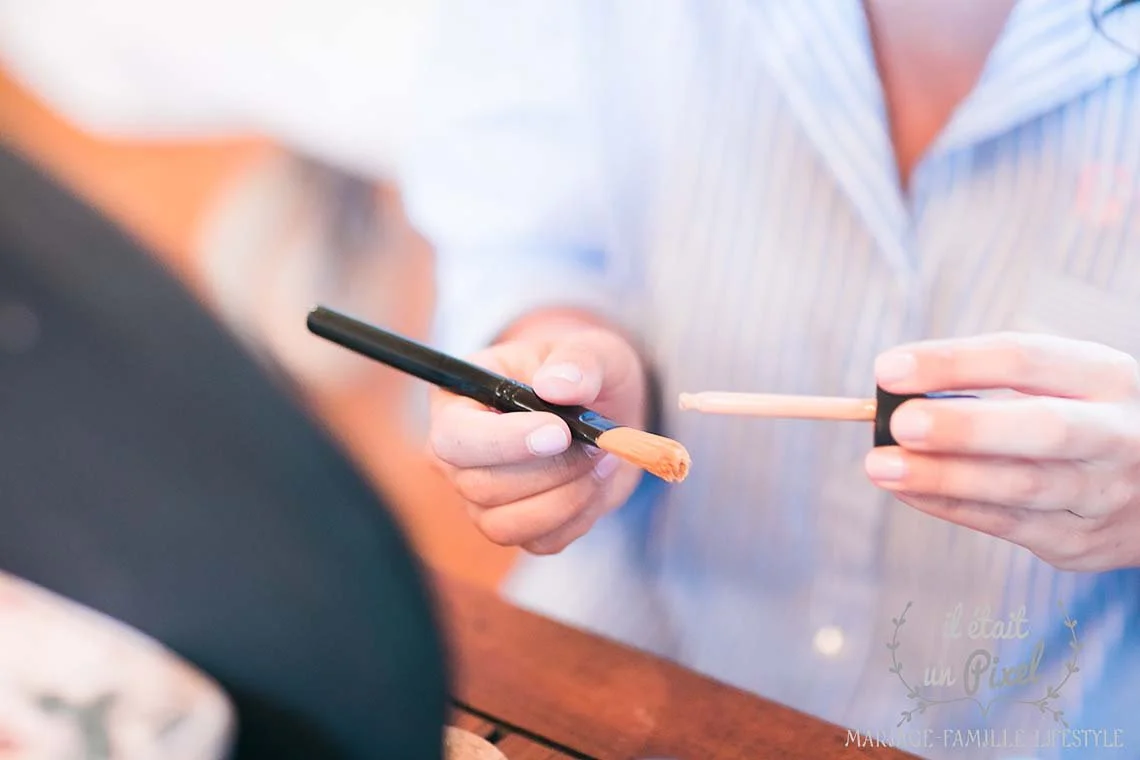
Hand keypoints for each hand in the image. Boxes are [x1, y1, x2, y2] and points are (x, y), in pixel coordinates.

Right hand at [427, 319, 646, 553]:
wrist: (606, 410)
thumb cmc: (585, 374)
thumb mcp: (591, 350)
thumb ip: (577, 360)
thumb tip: (556, 385)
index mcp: (457, 402)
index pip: (454, 437)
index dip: (503, 442)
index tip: (560, 431)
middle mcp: (458, 457)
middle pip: (479, 487)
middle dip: (549, 471)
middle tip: (597, 444)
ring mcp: (482, 498)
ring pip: (506, 525)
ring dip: (566, 498)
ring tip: (603, 460)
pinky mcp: (518, 527)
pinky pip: (541, 542)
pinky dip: (578, 517)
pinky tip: (596, 482)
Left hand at [864, 332, 1139, 571]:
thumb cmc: (1085, 419)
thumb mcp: (1066, 382)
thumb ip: (993, 380)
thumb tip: (900, 390)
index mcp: (1107, 377)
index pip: (1026, 360)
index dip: (954, 363)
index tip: (888, 369)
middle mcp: (1119, 435)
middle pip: (1042, 429)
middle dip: (965, 427)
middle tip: (900, 423)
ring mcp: (1106, 494)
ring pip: (1022, 487)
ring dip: (943, 477)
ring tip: (881, 465)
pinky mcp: (1082, 542)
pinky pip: (1006, 525)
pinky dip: (949, 506)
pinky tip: (906, 489)